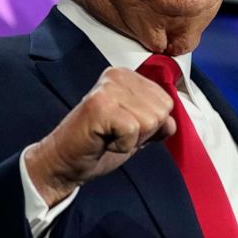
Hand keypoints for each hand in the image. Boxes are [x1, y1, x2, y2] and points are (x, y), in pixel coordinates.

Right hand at [23, 67, 176, 205]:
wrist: (65, 161)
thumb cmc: (99, 145)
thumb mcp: (137, 132)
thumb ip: (156, 123)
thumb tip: (172, 122)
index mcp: (128, 77)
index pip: (166, 102)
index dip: (151, 125)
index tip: (125, 128)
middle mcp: (118, 75)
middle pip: (161, 110)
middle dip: (144, 132)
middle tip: (116, 134)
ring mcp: (108, 88)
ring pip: (150, 120)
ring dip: (133, 139)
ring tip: (109, 136)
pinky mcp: (100, 105)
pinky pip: (133, 129)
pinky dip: (122, 144)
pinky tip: (104, 140)